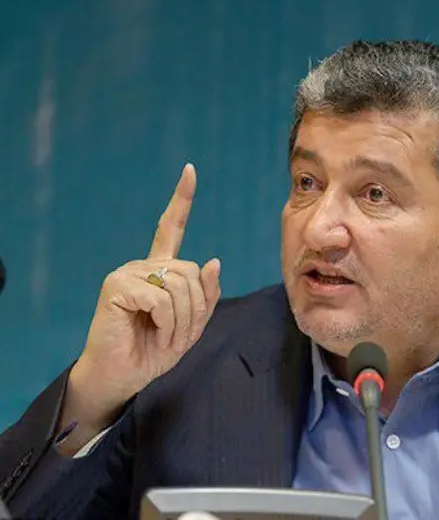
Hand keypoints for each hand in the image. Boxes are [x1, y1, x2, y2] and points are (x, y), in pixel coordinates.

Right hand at [57, 164, 220, 453]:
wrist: (124, 375)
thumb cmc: (154, 350)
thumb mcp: (192, 324)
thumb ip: (206, 294)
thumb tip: (213, 259)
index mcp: (160, 269)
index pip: (171, 228)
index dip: (181, 199)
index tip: (190, 170)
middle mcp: (143, 265)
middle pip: (193, 271)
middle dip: (197, 309)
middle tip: (180, 336)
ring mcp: (128, 273)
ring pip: (181, 285)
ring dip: (183, 320)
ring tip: (166, 338)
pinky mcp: (117, 286)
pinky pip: (162, 298)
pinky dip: (168, 323)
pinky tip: (153, 333)